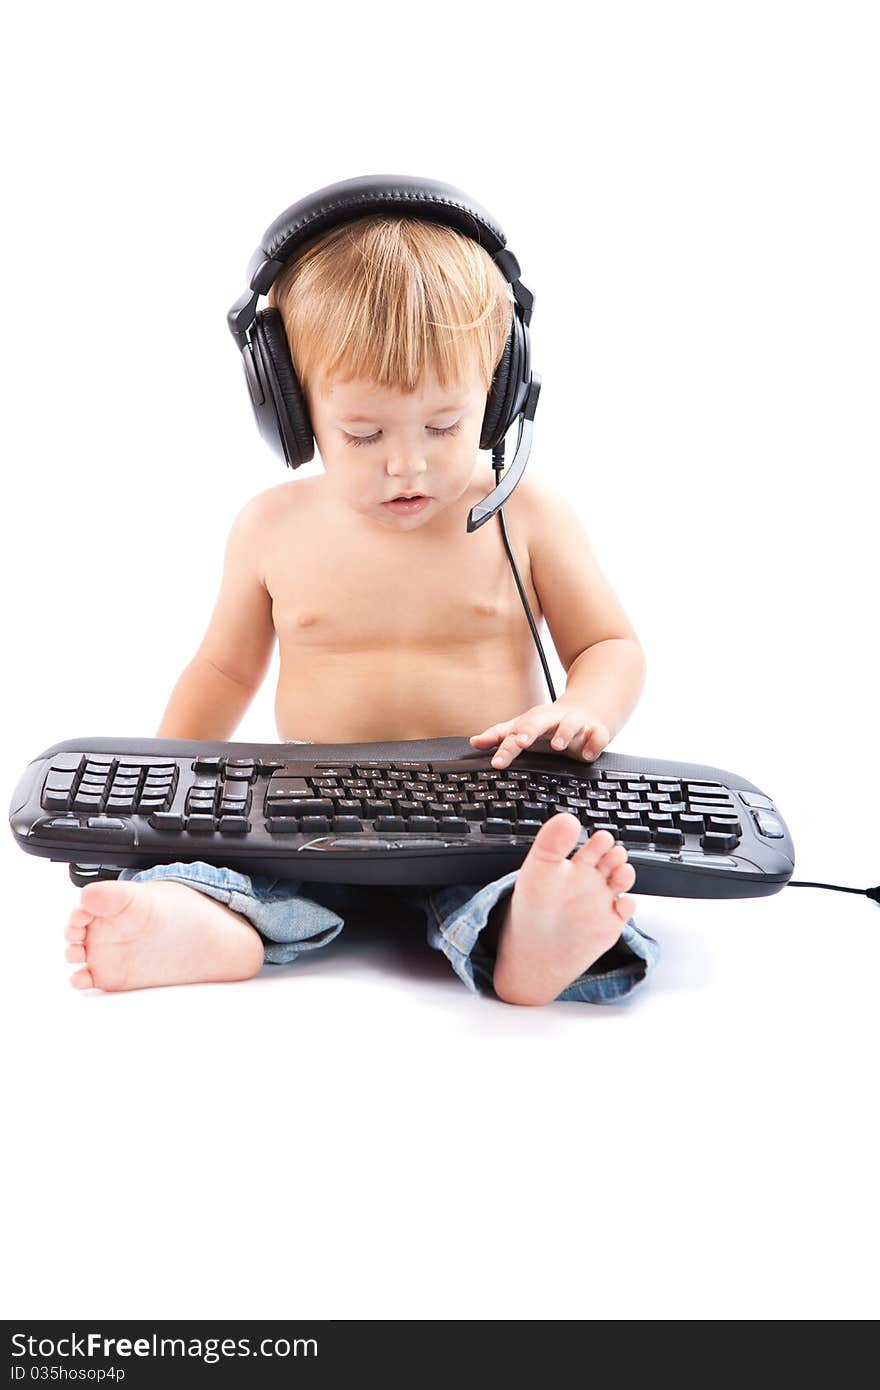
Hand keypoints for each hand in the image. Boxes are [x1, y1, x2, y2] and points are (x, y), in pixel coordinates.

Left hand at [469, 702, 610, 769]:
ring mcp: (577, 724)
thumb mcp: (526, 728)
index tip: (497, 762)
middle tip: (521, 742)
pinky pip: (598, 735)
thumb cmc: (551, 724)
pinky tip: (588, 753)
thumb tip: (474, 742)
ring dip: (564, 733)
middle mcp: (554, 720)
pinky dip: (594, 742)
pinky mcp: (597, 731)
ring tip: (557, 745)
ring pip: (571, 724)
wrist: (589, 709)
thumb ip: (501, 736)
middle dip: (530, 729)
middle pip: (540, 721)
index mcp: (534, 720)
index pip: (516, 733)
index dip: (505, 748)